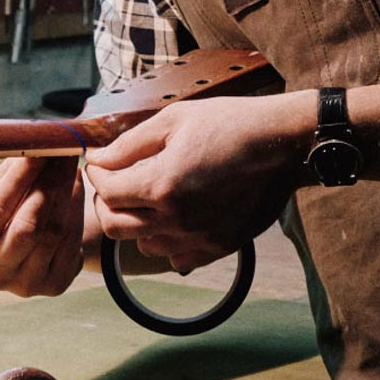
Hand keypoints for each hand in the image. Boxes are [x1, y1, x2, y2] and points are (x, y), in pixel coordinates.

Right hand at [0, 155, 84, 296]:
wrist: (27, 246)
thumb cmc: (6, 211)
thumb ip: (8, 173)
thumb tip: (32, 145)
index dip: (18, 178)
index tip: (38, 151)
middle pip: (26, 226)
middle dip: (48, 183)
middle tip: (63, 153)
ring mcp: (24, 285)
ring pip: (53, 233)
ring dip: (66, 192)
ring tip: (70, 164)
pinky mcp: (54, 286)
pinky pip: (71, 242)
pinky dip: (76, 209)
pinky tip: (75, 186)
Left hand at [84, 92, 310, 272]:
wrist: (283, 144)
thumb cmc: (230, 123)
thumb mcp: (175, 119)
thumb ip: (130, 143)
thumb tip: (98, 158)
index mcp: (162, 183)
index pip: (107, 193)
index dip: (97, 177)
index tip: (99, 165)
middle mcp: (176, 219)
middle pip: (116, 227)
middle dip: (107, 203)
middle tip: (115, 183)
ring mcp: (198, 238)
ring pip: (144, 245)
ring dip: (138, 223)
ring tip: (149, 198)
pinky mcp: (219, 248)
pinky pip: (177, 259)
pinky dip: (168, 242)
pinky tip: (176, 218)